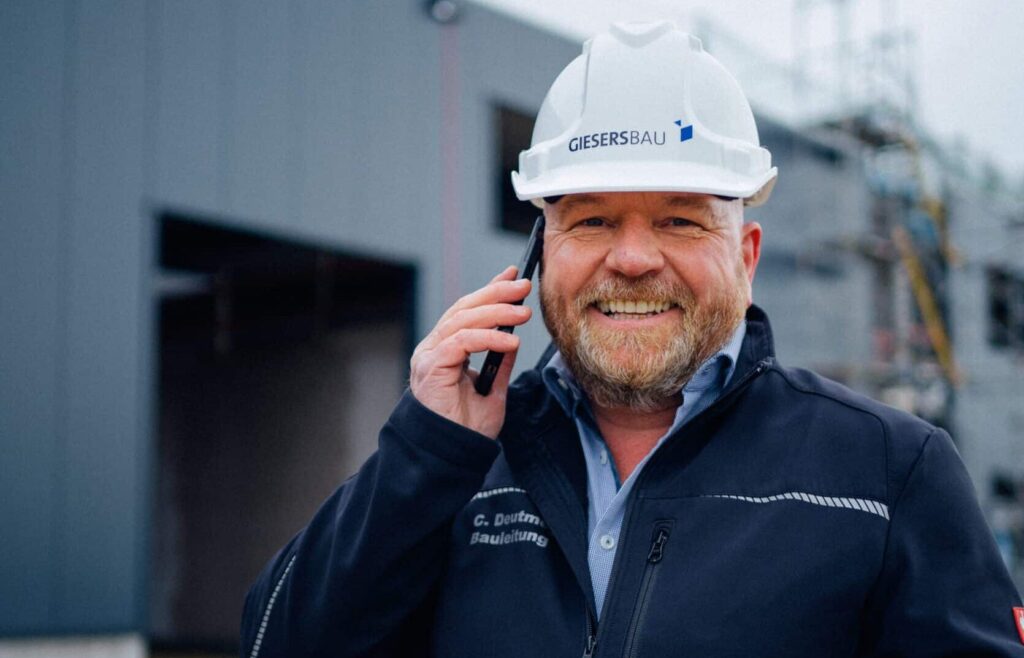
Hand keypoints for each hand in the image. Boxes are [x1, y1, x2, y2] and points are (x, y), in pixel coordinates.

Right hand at [410, 266, 531, 438]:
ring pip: (463, 321)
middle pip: (464, 308)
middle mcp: (434, 348)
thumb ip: (500, 361)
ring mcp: (429, 356)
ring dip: (497, 313)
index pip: (468, 310)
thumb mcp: (493, 388)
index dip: (490, 289)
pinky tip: (511, 340)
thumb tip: (513, 336)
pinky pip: (461, 342)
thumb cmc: (467, 428)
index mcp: (446, 349)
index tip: (514, 275)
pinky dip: (488, 338)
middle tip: (523, 286)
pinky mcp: (431, 367)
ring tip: (524, 312)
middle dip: (495, 293)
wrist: (451, 456)